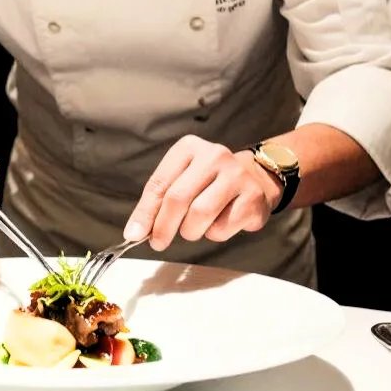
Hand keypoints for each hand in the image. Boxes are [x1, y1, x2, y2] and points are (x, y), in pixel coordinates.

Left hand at [125, 135, 281, 249]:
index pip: (159, 183)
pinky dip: (214, 234)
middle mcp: (214, 156)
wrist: (256, 179)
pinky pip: (222, 227)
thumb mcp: (181, 180)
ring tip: (193, 229)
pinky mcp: (253, 197)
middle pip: (178, 198)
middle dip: (163, 226)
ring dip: (190, 231)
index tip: (134, 234)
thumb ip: (158, 202)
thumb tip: (135, 232)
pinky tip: (219, 223)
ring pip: (200, 214)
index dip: (145, 212)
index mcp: (189, 147)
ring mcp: (237, 175)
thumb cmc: (209, 183)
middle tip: (158, 242)